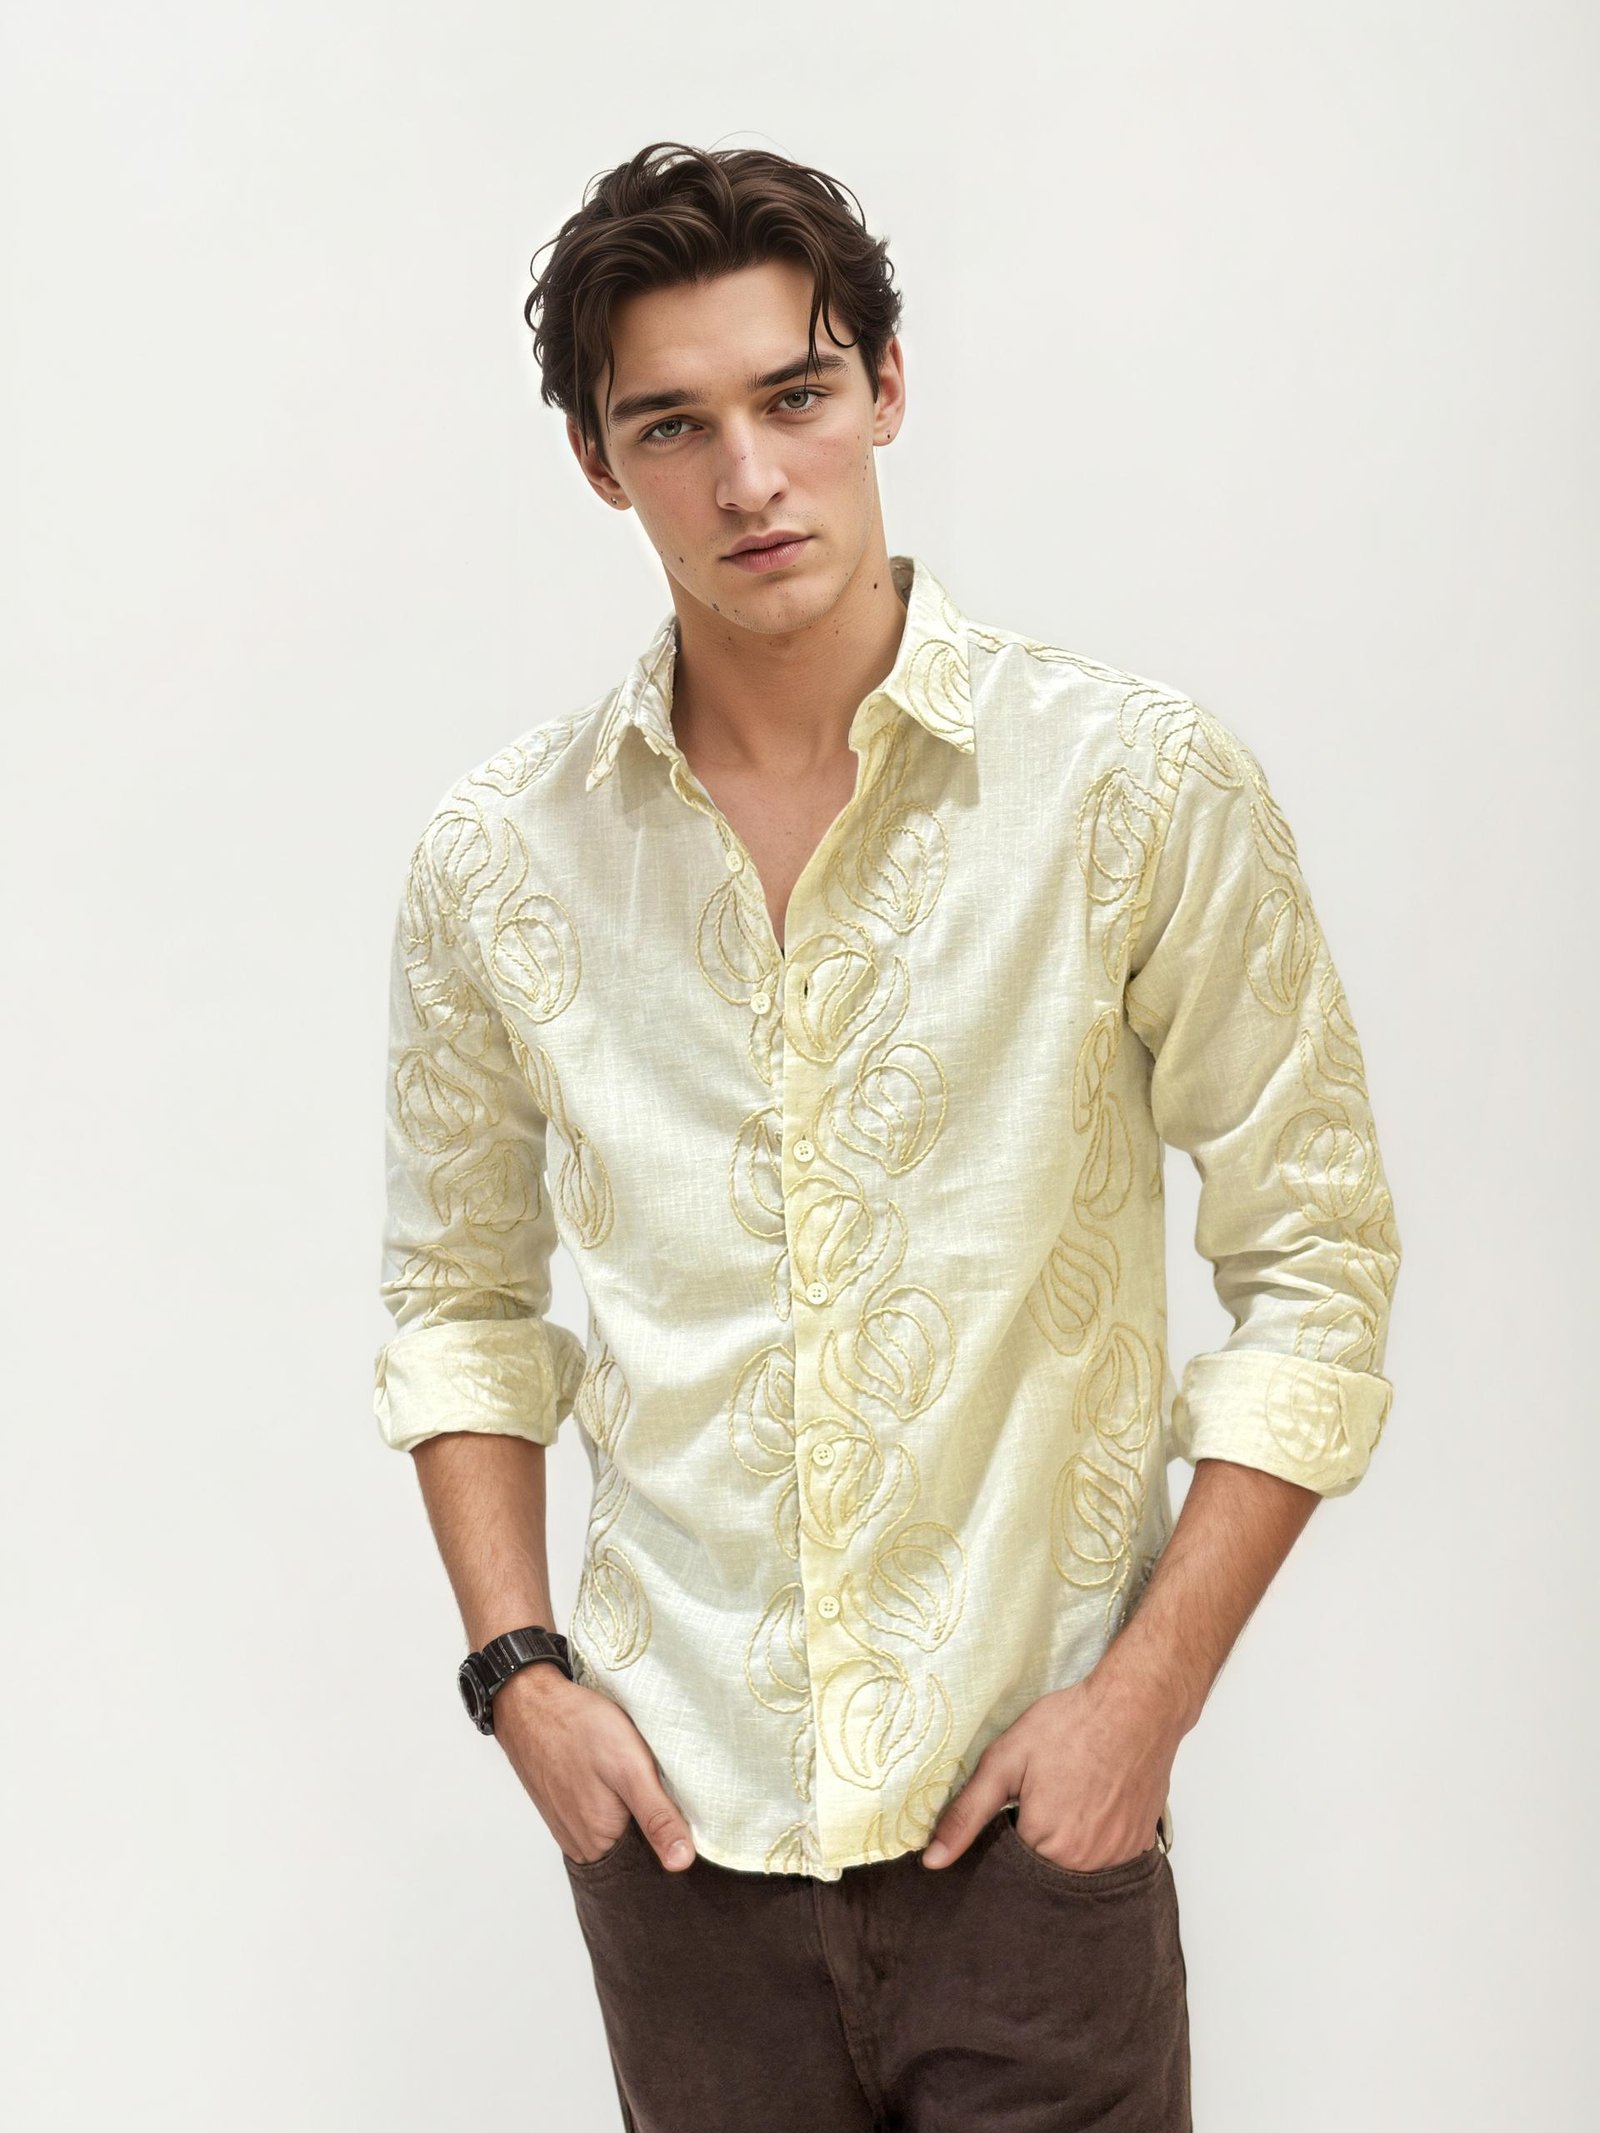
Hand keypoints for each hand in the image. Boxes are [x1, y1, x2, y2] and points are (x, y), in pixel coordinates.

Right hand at [490, 1663, 697, 1871]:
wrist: (530, 1703)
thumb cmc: (579, 1728)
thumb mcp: (631, 1768)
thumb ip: (657, 1817)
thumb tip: (682, 1862)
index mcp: (601, 1843)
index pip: (652, 1855)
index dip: (672, 1829)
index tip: (678, 1798)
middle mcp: (582, 1845)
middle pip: (634, 1843)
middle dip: (650, 1818)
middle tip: (653, 1776)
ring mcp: (569, 1828)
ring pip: (617, 1828)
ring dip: (630, 1807)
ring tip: (630, 1774)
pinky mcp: (564, 1810)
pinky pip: (598, 1815)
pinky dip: (611, 1799)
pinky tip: (611, 1775)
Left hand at [921, 1668, 1181, 1870]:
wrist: (1135, 1704)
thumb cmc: (1069, 1725)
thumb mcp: (1004, 1760)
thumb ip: (967, 1814)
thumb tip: (933, 1862)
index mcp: (1047, 1846)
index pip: (1010, 1866)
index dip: (1004, 1836)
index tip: (1012, 1807)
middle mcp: (1086, 1864)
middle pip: (1044, 1870)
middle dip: (1035, 1842)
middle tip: (1043, 1796)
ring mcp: (1118, 1856)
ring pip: (1075, 1867)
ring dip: (1066, 1844)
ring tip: (1067, 1798)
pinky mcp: (1140, 1845)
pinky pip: (1106, 1859)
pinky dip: (1096, 1840)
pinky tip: (1093, 1805)